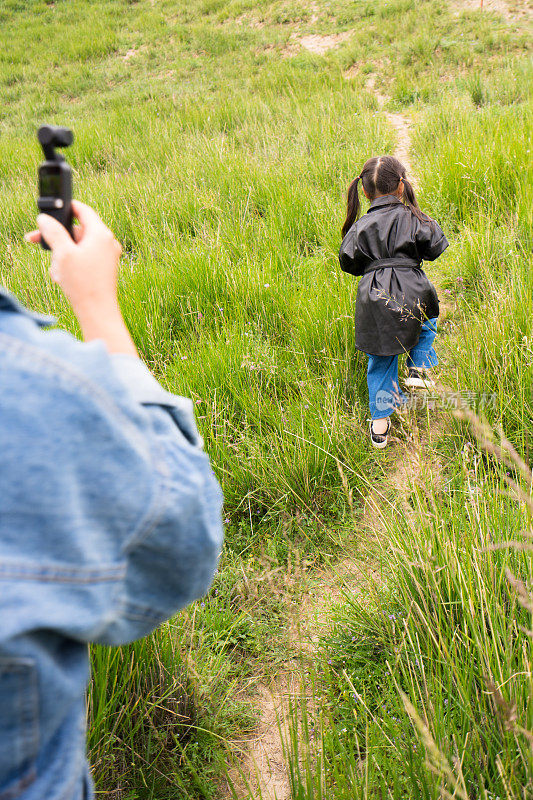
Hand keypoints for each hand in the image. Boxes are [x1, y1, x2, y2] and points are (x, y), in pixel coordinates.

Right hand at [25, 201, 136, 355]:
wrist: (98, 312)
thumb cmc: (83, 283)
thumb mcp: (63, 254)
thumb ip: (53, 232)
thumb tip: (45, 219)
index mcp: (101, 234)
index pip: (83, 210)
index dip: (66, 208)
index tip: (52, 211)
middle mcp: (107, 243)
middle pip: (77, 231)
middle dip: (59, 239)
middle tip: (40, 242)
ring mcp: (107, 256)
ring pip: (78, 247)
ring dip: (63, 256)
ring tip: (58, 271)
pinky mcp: (104, 269)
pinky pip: (84, 260)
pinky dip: (72, 265)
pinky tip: (64, 278)